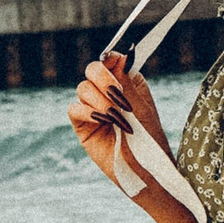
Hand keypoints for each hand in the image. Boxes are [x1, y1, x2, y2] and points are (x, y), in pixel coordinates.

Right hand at [68, 51, 169, 186]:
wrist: (145, 169)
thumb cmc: (149, 138)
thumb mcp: (140, 105)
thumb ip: (126, 81)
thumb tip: (121, 53)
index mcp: (125, 83)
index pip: (109, 60)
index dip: (109, 58)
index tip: (114, 63)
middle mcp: (107, 93)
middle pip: (91, 70)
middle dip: (103, 77)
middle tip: (117, 93)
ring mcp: (93, 109)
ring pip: (83, 88)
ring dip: (101, 100)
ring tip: (117, 117)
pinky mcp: (83, 126)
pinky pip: (74, 109)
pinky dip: (88, 111)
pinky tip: (103, 121)